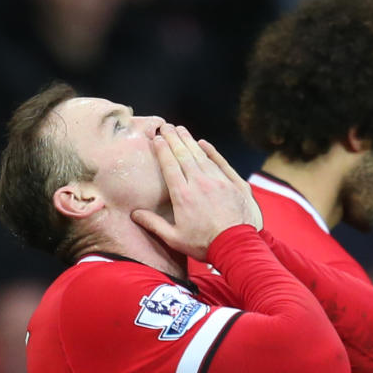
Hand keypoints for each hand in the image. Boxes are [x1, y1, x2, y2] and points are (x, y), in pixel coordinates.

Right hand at [132, 124, 261, 259]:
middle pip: (184, 155)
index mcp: (183, 195)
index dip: (162, 150)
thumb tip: (134, 214)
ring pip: (201, 156)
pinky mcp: (234, 184)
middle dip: (173, 139)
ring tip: (181, 130)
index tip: (157, 138)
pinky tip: (204, 143)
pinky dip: (212, 151)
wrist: (237, 246)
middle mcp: (200, 183)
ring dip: (190, 141)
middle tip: (167, 126)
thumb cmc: (204, 245)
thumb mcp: (174, 238)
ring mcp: (218, 181)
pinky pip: (221, 162)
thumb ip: (153, 224)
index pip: (170, 166)